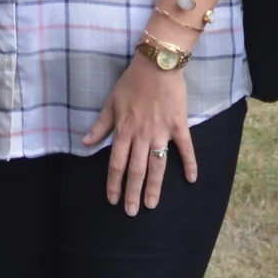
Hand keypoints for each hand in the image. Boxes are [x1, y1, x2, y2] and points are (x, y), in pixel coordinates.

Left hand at [81, 57, 196, 214]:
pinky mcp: (178, 126)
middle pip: (135, 170)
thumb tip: (86, 143)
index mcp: (124, 130)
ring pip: (156, 166)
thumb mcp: (111, 102)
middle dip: (132, 192)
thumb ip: (100, 126)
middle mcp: (141, 135)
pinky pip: (185, 149)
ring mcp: (161, 132)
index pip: (116, 163)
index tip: (112, 199)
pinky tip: (191, 179)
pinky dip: (189, 164)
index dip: (114, 183)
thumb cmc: (132, 82)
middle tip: (131, 212)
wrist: (156, 65)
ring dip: (154, 187)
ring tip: (152, 205)